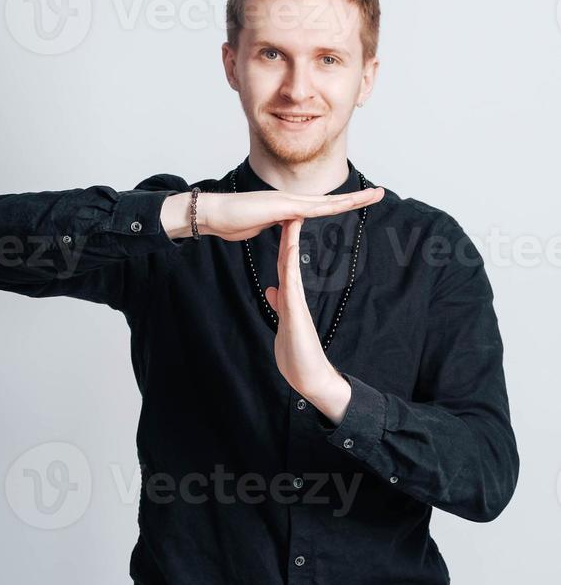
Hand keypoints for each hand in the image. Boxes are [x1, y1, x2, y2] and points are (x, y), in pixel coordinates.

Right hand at [161, 186, 383, 241]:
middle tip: (380, 192)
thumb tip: (287, 225)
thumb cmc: (232, 222)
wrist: (215, 214)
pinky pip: (310, 208)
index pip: (323, 207)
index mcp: (290, 208)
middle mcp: (293, 201)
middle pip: (332, 200)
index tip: (360, 201)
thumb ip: (277, 225)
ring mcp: (288, 202)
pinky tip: (344, 204)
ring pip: (327, 201)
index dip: (342, 204)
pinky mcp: (281, 206)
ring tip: (373, 195)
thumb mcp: (261, 227)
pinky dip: (328, 206)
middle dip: (357, 198)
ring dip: (351, 199)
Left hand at [264, 188, 383, 400]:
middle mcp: (294, 296)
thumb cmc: (298, 356)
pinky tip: (289, 250)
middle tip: (293, 207)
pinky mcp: (296, 314)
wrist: (311, 378)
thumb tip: (274, 290)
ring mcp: (297, 304)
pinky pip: (292, 284)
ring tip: (293, 218)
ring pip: (292, 267)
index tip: (283, 219)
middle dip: (290, 234)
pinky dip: (290, 266)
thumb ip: (280, 305)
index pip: (284, 264)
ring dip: (291, 242)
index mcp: (289, 298)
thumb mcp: (283, 325)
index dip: (282, 241)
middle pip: (289, 259)